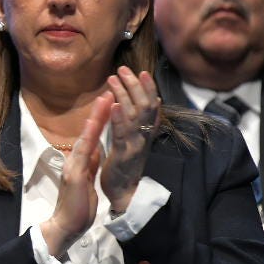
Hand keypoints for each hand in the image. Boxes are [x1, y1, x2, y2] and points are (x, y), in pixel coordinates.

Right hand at [39, 95, 109, 257]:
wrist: (67, 225)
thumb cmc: (78, 206)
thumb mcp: (86, 180)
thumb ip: (88, 164)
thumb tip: (94, 151)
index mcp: (80, 162)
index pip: (92, 136)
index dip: (100, 119)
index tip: (109, 102)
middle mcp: (74, 160)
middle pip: (88, 132)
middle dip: (98, 112)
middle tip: (108, 91)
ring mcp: (73, 166)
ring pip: (86, 137)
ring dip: (95, 118)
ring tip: (105, 100)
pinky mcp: (74, 175)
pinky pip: (83, 153)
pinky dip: (89, 138)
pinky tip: (94, 126)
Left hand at [99, 67, 159, 211]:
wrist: (124, 195)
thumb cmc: (125, 168)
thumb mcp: (133, 142)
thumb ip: (139, 124)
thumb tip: (150, 102)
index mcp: (144, 133)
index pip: (150, 106)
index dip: (148, 88)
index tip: (142, 71)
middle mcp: (143, 136)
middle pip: (144, 105)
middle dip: (135, 85)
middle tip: (124, 68)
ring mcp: (135, 144)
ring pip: (133, 115)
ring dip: (124, 94)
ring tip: (114, 78)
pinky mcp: (124, 154)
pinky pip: (122, 133)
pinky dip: (118, 117)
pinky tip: (112, 103)